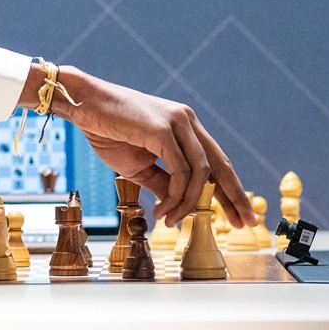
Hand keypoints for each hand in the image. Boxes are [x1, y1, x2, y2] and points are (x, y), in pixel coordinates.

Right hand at [37, 66, 255, 228]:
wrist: (83, 106)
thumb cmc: (107, 131)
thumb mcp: (139, 166)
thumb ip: (162, 183)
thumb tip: (177, 207)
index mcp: (184, 127)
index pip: (216, 162)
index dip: (230, 189)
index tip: (240, 214)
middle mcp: (187, 121)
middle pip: (221, 164)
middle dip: (235, 196)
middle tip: (245, 222)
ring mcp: (177, 122)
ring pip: (200, 172)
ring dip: (188, 203)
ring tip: (171, 221)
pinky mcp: (163, 129)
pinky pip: (180, 171)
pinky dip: (175, 195)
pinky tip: (163, 210)